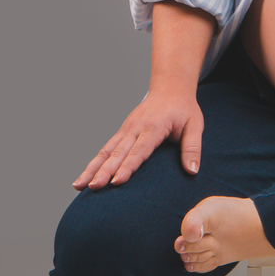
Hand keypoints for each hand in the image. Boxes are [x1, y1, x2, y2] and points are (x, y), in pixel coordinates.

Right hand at [73, 82, 204, 188]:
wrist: (170, 88)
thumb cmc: (184, 109)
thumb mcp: (195, 125)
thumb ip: (192, 148)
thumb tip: (192, 171)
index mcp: (154, 127)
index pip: (139, 150)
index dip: (128, 167)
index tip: (117, 181)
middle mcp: (135, 128)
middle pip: (118, 153)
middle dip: (104, 171)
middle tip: (94, 187)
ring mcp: (126, 129)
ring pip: (106, 151)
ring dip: (92, 168)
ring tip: (79, 185)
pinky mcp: (122, 132)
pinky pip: (105, 148)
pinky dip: (94, 163)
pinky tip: (84, 177)